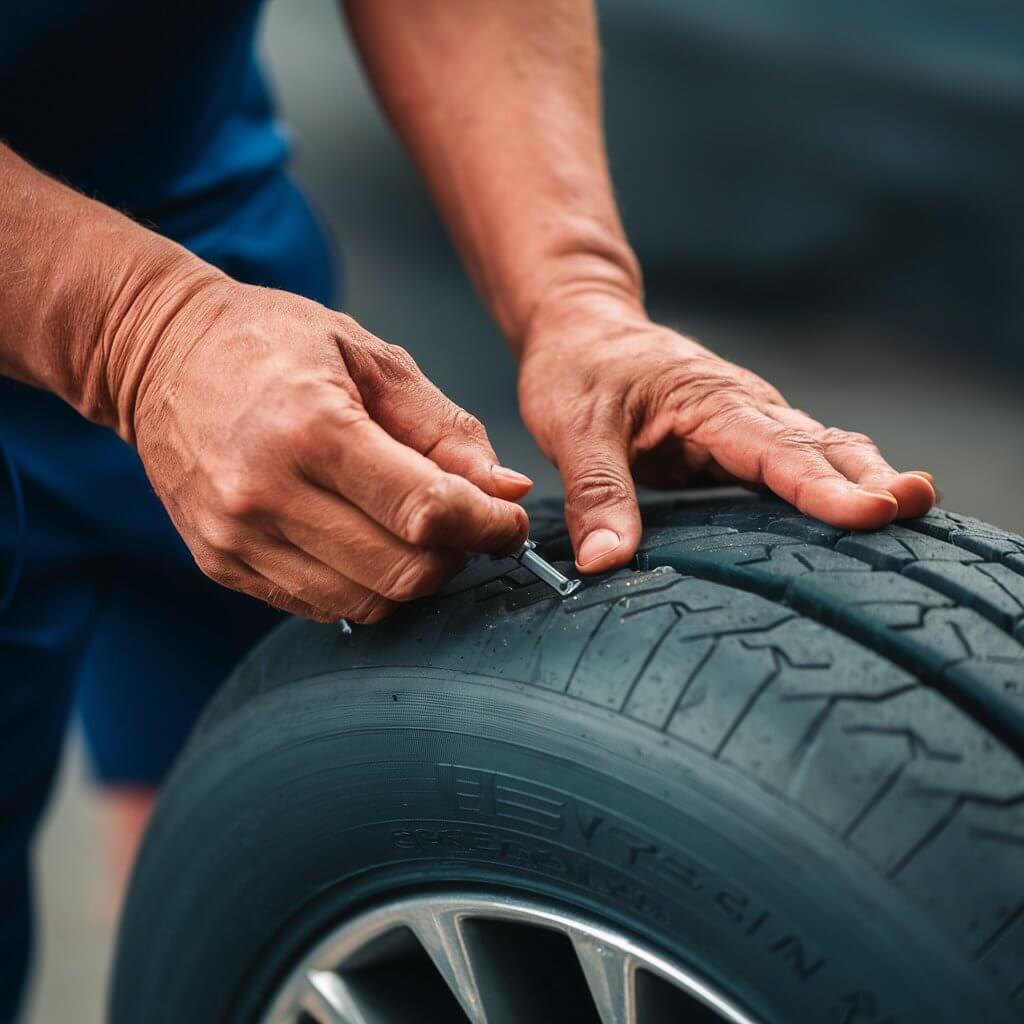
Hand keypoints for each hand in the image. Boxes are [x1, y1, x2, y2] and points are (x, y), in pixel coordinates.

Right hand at [121, 275, 530, 621]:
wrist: (157, 354)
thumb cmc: (267, 341)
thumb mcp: (368, 356)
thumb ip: (444, 429)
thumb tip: (506, 489)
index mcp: (311, 428)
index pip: (426, 510)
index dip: (488, 525)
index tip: (508, 520)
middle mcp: (266, 493)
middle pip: (403, 571)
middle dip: (456, 554)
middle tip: (466, 523)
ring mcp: (237, 537)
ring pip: (367, 601)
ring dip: (412, 575)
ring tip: (413, 528)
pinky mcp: (221, 564)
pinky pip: (321, 605)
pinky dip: (363, 584)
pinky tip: (364, 539)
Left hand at [518, 304, 935, 573]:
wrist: (583, 329)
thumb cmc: (577, 370)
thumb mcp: (572, 429)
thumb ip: (595, 493)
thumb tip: (605, 563)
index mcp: (710, 401)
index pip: (779, 447)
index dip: (826, 485)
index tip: (874, 512)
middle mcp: (743, 410)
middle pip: (824, 446)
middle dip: (873, 481)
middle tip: (918, 514)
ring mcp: (746, 427)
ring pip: (823, 453)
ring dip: (865, 485)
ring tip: (912, 526)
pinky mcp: (738, 447)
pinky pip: (796, 468)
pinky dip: (832, 491)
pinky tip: (855, 526)